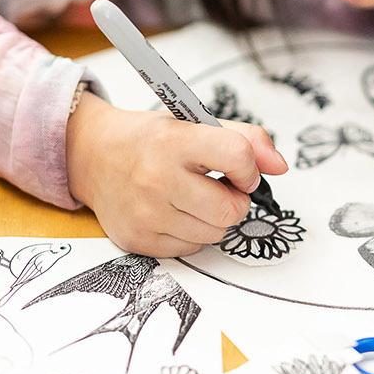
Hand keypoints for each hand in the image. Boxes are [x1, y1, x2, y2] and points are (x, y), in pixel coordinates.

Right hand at [64, 94, 289, 256]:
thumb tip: (279, 166)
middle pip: (231, 209)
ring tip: (190, 197)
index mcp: (173, 141)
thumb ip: (245, 139)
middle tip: (215, 187)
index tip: (240, 170)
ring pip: (214, 234)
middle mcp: (156, 178)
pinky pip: (191, 249)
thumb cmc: (150, 141)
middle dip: (234, 200)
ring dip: (212, 219)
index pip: (238, 156)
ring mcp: (145, 213)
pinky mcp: (138, 240)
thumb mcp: (195, 124)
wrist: (94, 156)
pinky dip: (191, 234)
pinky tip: (173, 212)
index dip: (249, 168)